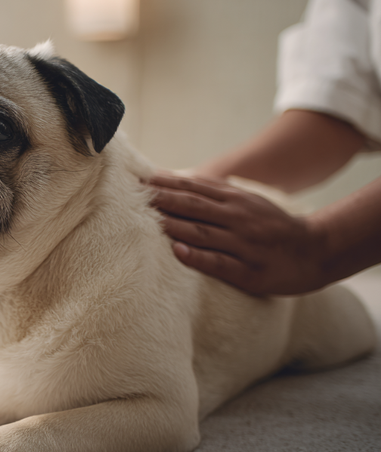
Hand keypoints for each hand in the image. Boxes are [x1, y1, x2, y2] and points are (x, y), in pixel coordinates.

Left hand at [147, 173, 329, 295]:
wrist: (317, 250)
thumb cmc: (271, 226)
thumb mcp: (247, 201)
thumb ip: (214, 192)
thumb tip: (175, 179)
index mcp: (236, 201)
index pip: (195, 189)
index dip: (166, 184)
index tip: (139, 180)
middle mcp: (239, 219)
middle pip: (194, 207)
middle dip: (163, 200)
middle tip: (134, 196)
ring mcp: (245, 245)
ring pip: (203, 233)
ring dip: (174, 226)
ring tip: (148, 221)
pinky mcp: (250, 272)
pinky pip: (220, 263)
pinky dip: (197, 257)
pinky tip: (177, 252)